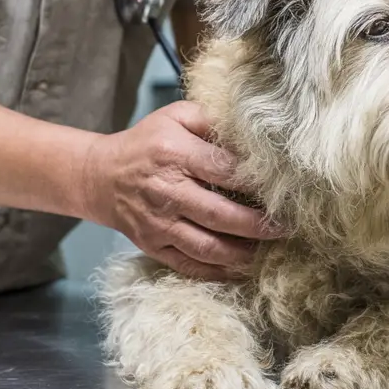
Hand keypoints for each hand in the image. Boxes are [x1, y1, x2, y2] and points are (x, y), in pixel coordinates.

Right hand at [81, 101, 283, 280]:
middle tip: (286, 226)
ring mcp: (159, 224)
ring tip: (269, 249)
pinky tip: (242, 268)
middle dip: (258, 224)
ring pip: (208, 247)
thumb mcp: (175, 116)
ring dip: (244, 253)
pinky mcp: (154, 247)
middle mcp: (167, 192)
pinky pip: (190, 266)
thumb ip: (210, 118)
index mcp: (175, 154)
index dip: (256, 181)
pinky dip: (219, 272)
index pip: (224, 170)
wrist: (102, 176)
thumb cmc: (146, 143)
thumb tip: (249, 132)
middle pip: (221, 214)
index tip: (282, 188)